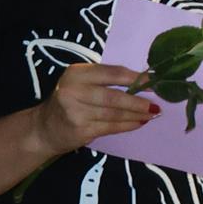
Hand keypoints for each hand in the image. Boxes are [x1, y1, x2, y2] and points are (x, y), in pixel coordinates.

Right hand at [33, 62, 154, 153]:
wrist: (45, 128)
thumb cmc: (71, 101)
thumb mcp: (83, 84)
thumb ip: (106, 81)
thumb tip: (144, 83)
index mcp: (76, 73)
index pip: (113, 73)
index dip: (137, 78)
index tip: (156, 81)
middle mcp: (73, 90)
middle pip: (114, 97)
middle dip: (138, 101)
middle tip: (157, 104)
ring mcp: (75, 112)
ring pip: (115, 114)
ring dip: (137, 115)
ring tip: (152, 114)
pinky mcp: (80, 130)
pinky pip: (111, 127)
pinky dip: (129, 125)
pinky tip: (140, 123)